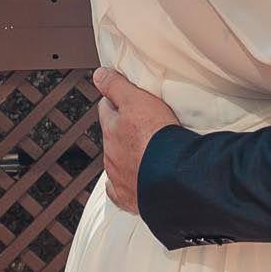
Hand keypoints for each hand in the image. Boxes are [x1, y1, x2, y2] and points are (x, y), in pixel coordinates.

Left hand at [92, 67, 181, 212]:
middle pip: (112, 136)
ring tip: (144, 151)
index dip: (116, 101)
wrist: (172, 177)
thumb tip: (98, 74)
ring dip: (126, 155)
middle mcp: (111, 153)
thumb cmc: (158, 137)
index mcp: (112, 129)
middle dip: (120, 129)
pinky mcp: (128, 197)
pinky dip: (126, 183)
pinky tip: (134, 180)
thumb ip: (116, 86)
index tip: (124, 99)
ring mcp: (118, 176)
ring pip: (116, 161)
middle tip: (139, 124)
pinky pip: (120, 190)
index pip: (107, 109)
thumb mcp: (137, 100)